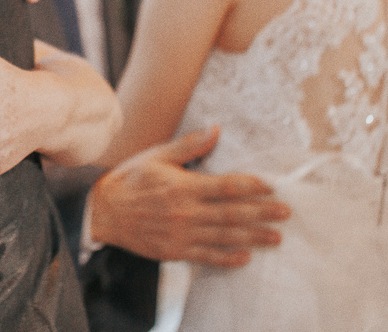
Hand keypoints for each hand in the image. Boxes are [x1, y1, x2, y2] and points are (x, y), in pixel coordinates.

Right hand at [89, 127, 290, 266]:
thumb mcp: (156, 156)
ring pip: (224, 237)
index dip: (251, 186)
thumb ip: (188, 146)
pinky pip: (206, 257)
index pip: (226, 186)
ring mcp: (181, 233)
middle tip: (285, 213)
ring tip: (275, 237)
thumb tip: (214, 130)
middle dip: (261, 213)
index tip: (271, 187)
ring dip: (253, 237)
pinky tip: (245, 257)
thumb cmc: (130, 180)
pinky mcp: (174, 250)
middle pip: (232, 213)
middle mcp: (185, 211)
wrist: (102, 211)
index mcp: (183, 186)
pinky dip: (226, 258)